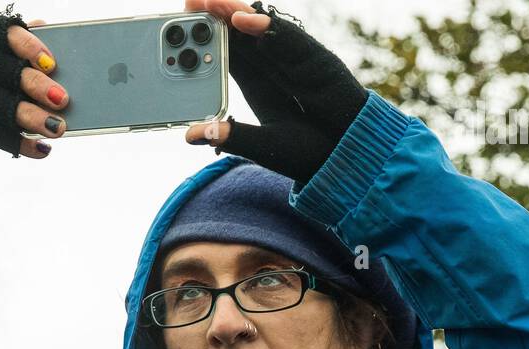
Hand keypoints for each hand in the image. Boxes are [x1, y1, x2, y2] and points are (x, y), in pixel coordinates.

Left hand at [183, 0, 368, 184]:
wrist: (348, 154)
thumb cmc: (306, 153)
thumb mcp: (262, 146)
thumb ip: (230, 137)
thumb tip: (189, 136)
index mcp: (254, 85)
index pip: (223, 54)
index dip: (203, 36)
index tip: (180, 20)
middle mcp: (268, 67)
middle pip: (236, 35)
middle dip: (215, 15)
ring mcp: (288, 59)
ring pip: (256, 30)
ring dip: (235, 13)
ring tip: (212, 0)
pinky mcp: (307, 58)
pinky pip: (284, 37)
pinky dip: (265, 28)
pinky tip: (245, 20)